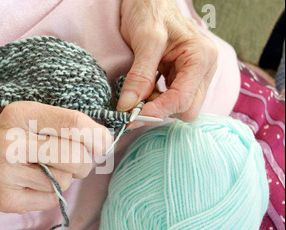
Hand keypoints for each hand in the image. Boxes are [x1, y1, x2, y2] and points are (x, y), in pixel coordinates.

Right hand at [0, 102, 111, 213]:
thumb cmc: (1, 138)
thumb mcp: (24, 118)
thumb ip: (61, 125)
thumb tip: (104, 142)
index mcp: (19, 114)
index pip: (74, 123)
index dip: (97, 136)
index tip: (104, 143)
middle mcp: (11, 142)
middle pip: (76, 157)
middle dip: (84, 162)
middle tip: (75, 161)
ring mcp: (6, 173)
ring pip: (65, 181)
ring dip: (62, 178)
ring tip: (42, 170)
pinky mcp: (6, 200)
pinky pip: (51, 200)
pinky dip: (48, 194)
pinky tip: (30, 184)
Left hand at [118, 0, 217, 128]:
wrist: (148, 0)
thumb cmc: (151, 11)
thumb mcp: (145, 39)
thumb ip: (139, 75)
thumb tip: (128, 106)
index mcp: (201, 58)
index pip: (182, 99)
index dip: (156, 111)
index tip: (131, 117)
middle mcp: (203, 70)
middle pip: (186, 110)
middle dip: (159, 111)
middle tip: (132, 108)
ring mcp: (194, 76)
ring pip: (179, 108)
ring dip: (156, 108)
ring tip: (136, 95)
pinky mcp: (182, 79)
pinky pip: (171, 101)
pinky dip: (155, 102)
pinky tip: (143, 92)